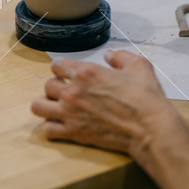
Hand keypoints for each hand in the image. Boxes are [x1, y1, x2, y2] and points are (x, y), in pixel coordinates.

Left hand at [32, 50, 169, 155]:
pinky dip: (51, 127)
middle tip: (67, 90)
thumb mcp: (139, 66)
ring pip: (39, 106)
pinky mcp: (74, 133)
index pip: (57, 65)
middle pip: (47, 85)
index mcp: (86, 72)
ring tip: (58, 106)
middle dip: (56, 86)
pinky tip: (62, 124)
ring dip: (47, 104)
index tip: (67, 72)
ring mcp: (71, 113)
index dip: (62, 68)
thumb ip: (121, 57)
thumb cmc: (144, 98)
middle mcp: (74, 92)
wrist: (149, 128)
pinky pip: (47, 130)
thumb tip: (110, 55)